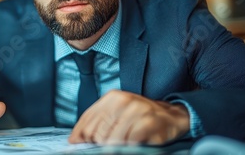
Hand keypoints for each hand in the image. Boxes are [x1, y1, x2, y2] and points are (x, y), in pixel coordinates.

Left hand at [69, 90, 189, 144]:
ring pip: (112, 140)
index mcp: (112, 97)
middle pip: (98, 132)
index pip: (88, 120)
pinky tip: (132, 146)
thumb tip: (74, 140)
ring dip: (114, 148)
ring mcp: (137, 111)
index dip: (81, 136)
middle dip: (98, 145)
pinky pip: (129, 143)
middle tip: (105, 148)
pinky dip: (128, 148)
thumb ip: (96, 123)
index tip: (79, 146)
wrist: (171, 116)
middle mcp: (124, 101)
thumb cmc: (139, 117)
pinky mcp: (149, 123)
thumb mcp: (116, 114)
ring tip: (120, 146)